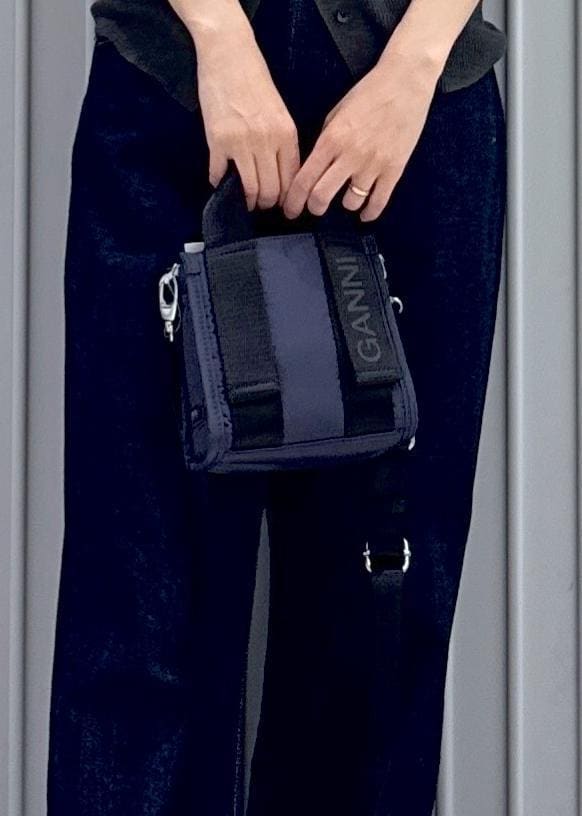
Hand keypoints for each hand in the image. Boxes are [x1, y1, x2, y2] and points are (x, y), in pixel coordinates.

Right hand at [192, 16, 299, 210]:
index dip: (287, 199)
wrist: (229, 54)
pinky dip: (219, 182)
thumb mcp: (280, 112)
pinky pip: (220, 174)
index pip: (291, 180)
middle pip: (271, 190)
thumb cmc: (254, 79)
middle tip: (261, 205)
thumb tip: (282, 174)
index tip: (282, 207)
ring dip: (246, 199)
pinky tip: (220, 182)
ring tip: (244, 199)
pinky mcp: (218, 141)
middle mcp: (266, 141)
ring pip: (249, 188)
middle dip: (266, 203)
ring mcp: (241, 143)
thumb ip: (282, 142)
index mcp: (286, 134)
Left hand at [281, 48, 441, 221]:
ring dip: (345, 205)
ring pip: (350, 203)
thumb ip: (324, 142)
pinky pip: (378, 202)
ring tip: (347, 198)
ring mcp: (373, 164)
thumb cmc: (370, 93)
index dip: (294, 200)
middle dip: (314, 208)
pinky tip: (365, 214)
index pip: (304, 179)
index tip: (291, 209)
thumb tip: (314, 168)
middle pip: (322, 196)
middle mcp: (350, 155)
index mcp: (331, 139)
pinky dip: (369, 212)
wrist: (406, 82)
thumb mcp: (336, 114)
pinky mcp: (394, 169)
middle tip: (314, 209)